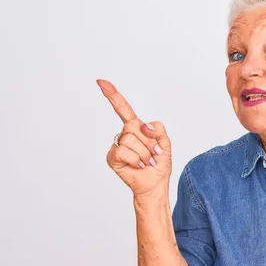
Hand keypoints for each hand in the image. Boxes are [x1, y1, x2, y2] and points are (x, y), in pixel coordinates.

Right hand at [97, 79, 171, 197]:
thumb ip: (157, 129)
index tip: (101, 82)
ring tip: (146, 161)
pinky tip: (138, 166)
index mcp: (136, 128)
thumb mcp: (164, 143)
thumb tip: (143, 126)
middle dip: (148, 141)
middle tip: (153, 153)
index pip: (123, 109)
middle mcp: (124, 135)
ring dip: (144, 153)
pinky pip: (124, 152)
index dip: (113, 95)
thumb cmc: (158, 164)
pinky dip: (136, 160)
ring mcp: (117, 146)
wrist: (155, 184)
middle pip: (133, 125)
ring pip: (131, 140)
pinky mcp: (112, 158)